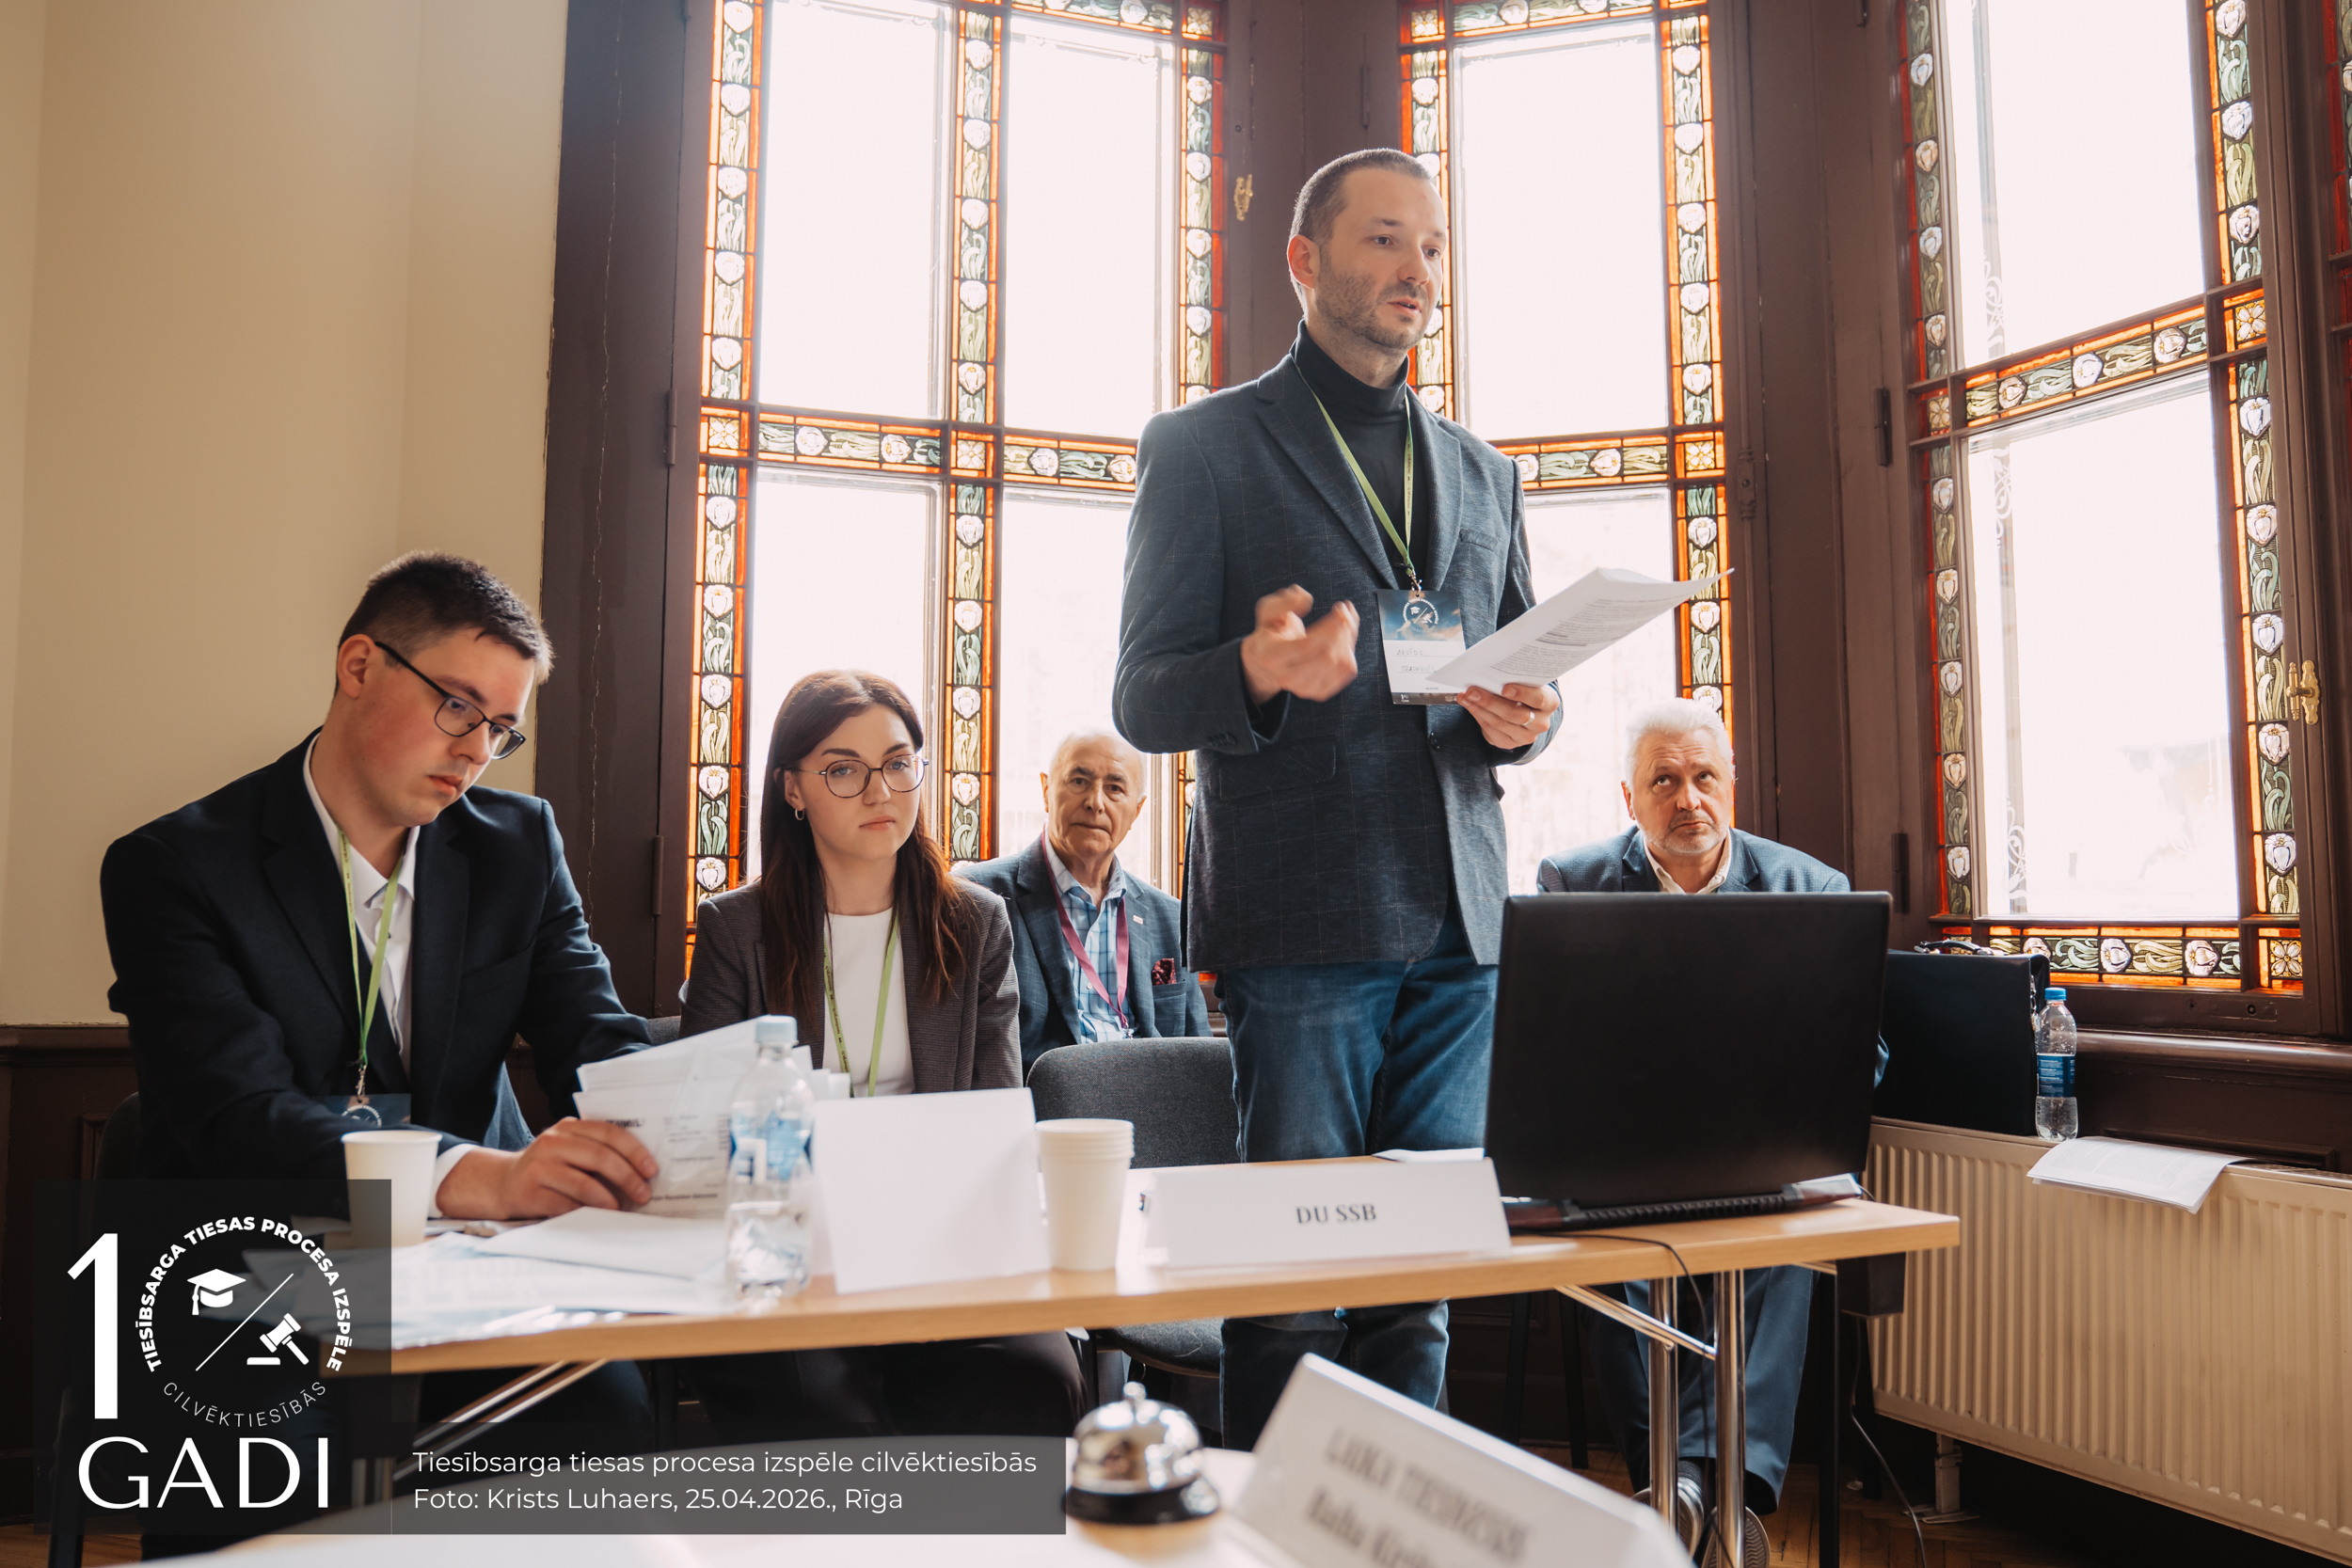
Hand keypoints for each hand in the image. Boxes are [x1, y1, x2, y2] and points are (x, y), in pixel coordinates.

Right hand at [433, 1118, 659, 1218]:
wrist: (501, 1183)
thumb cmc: (548, 1168)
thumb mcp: (569, 1150)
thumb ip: (596, 1151)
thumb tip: (641, 1172)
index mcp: (568, 1127)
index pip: (609, 1133)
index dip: (634, 1151)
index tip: (651, 1169)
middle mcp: (552, 1142)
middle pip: (600, 1157)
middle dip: (627, 1178)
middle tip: (643, 1194)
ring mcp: (539, 1167)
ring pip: (584, 1184)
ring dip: (609, 1200)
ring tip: (621, 1209)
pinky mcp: (530, 1193)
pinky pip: (565, 1205)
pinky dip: (586, 1212)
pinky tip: (597, 1217)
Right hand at [1240, 585, 1359, 704]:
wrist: (1267, 661)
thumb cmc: (1271, 632)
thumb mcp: (1267, 611)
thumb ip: (1283, 602)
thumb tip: (1305, 598)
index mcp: (1272, 657)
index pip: (1308, 645)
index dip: (1330, 626)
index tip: (1339, 608)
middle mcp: (1287, 678)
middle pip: (1328, 656)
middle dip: (1343, 629)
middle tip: (1345, 611)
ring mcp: (1304, 689)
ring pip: (1342, 663)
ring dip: (1350, 637)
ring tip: (1346, 620)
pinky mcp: (1319, 693)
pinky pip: (1347, 671)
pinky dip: (1352, 650)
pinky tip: (1344, 637)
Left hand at [1461, 681, 1558, 750]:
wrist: (1525, 711)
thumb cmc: (1524, 691)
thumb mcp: (1526, 683)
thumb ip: (1515, 679)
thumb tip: (1489, 673)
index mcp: (1549, 703)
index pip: (1538, 698)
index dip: (1522, 693)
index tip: (1505, 688)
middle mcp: (1541, 723)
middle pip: (1515, 714)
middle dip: (1491, 701)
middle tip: (1473, 691)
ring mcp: (1526, 736)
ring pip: (1500, 723)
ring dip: (1479, 708)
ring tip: (1466, 696)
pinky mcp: (1510, 744)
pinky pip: (1491, 731)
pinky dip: (1478, 716)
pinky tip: (1469, 705)